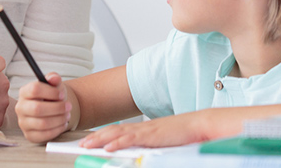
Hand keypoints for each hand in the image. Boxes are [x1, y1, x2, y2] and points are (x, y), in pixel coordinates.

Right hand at [15, 73, 70, 142]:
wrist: (52, 111)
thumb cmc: (52, 97)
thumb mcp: (54, 85)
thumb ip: (54, 78)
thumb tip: (53, 78)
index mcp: (24, 92)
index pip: (34, 90)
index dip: (51, 92)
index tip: (61, 94)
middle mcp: (20, 107)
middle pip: (37, 109)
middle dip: (57, 108)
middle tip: (68, 106)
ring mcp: (23, 123)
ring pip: (43, 123)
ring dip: (59, 119)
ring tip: (67, 115)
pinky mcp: (29, 135)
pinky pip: (45, 135)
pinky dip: (57, 129)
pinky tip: (63, 123)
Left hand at [79, 111, 214, 150]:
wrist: (198, 125)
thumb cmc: (183, 135)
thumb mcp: (161, 143)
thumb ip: (148, 147)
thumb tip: (138, 155)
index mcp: (142, 130)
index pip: (117, 131)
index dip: (101, 135)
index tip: (89, 140)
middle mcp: (141, 128)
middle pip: (112, 131)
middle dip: (95, 137)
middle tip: (81, 144)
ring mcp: (145, 131)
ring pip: (117, 134)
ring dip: (100, 139)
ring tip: (87, 145)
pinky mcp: (152, 135)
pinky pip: (131, 139)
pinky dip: (118, 143)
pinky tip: (108, 147)